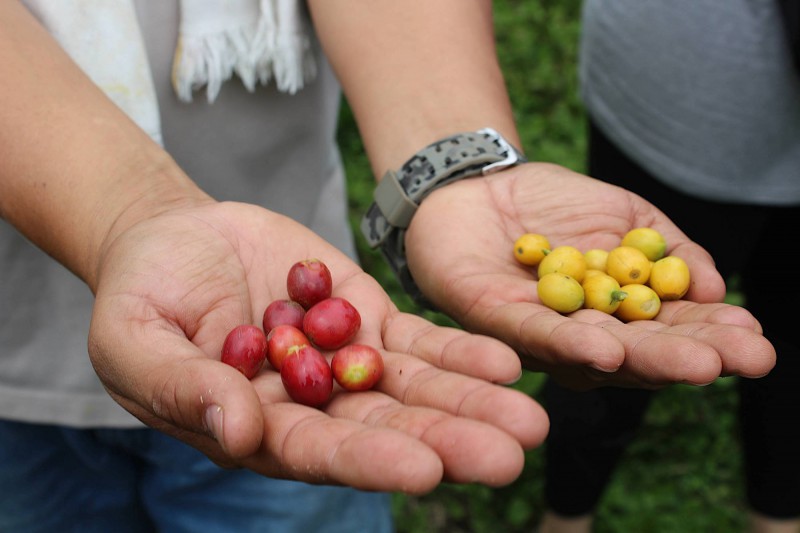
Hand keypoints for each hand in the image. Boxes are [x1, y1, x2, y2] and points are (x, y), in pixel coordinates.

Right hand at [88, 201, 547, 493]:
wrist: (176, 239)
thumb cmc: (140, 296)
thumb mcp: (136, 341)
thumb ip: (183, 388)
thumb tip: (239, 433)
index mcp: (257, 430)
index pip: (316, 454)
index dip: (369, 462)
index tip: (425, 469)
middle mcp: (313, 408)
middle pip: (386, 430)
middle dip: (447, 441)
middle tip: (509, 454)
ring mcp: (345, 362)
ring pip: (416, 390)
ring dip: (472, 402)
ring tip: (530, 417)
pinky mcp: (367, 318)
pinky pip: (418, 341)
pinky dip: (459, 352)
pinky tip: (506, 363)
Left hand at [404, 162, 775, 389]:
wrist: (480, 183)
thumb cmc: (553, 205)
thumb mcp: (626, 215)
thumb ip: (669, 248)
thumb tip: (713, 288)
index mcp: (616, 315)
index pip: (669, 331)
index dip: (711, 337)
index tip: (756, 340)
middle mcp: (581, 335)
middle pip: (639, 353)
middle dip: (691, 355)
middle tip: (745, 360)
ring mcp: (538, 334)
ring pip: (594, 352)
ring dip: (645, 359)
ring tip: (694, 363)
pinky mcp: (493, 319)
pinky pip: (533, 334)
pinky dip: (570, 342)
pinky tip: (607, 349)